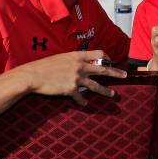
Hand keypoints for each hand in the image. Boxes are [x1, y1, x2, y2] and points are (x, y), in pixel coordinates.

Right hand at [12, 50, 126, 105]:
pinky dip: (82, 101)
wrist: (33, 76)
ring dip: (105, 91)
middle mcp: (80, 67)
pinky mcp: (71, 90)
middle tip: (125, 76)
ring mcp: (76, 79)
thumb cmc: (43, 66)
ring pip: (96, 86)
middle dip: (115, 73)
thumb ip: (72, 61)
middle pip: (102, 70)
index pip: (98, 54)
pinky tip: (85, 104)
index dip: (106, 57)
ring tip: (113, 95)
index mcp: (77, 56)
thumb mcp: (60, 58)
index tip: (110, 61)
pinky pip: (80, 97)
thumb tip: (80, 64)